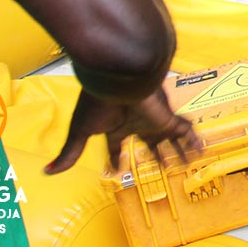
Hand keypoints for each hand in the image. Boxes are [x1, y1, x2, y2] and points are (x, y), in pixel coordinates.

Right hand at [46, 87, 201, 173]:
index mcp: (114, 126)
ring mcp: (154, 119)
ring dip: (179, 151)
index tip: (116, 169)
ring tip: (189, 163)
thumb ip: (70, 152)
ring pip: (170, 139)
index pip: (116, 146)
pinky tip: (201, 149)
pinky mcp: (167, 116)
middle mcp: (137, 122)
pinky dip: (193, 140)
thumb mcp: (81, 131)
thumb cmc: (99, 99)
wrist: (120, 74)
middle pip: (150, 142)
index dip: (116, 158)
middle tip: (164, 166)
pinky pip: (184, 130)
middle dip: (156, 155)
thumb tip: (47, 172)